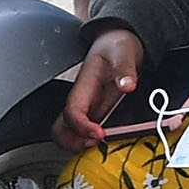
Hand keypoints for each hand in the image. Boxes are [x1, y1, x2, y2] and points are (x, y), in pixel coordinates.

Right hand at [57, 26, 147, 148]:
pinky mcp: (97, 114)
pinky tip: (108, 142)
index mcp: (84, 86)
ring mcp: (88, 109)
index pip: (72, 112)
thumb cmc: (116, 46)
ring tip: (100, 146)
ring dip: (79, 144)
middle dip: (73, 142)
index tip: (100, 134)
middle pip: (61, 128)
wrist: (118, 42)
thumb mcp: (123, 51)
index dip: (82, 127)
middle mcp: (82, 100)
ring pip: (69, 133)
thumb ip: (125, 68)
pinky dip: (90, 142)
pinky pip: (84, 133)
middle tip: (95, 145)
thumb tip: (127, 85)